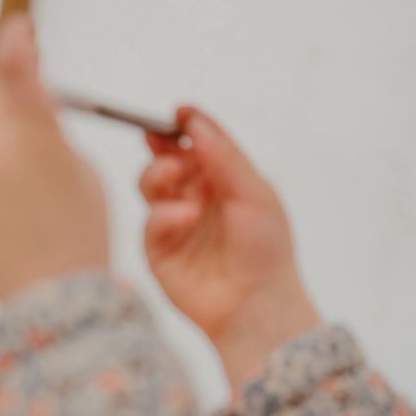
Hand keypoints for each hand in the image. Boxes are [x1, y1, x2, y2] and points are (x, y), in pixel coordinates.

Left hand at [0, 15, 109, 299]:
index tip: (18, 26)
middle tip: (31, 78)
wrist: (52, 300)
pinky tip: (17, 190)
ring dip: (4, 134)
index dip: (16, 46)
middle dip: (13, 94)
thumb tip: (36, 106)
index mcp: (32, 139)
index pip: (15, 74)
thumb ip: (52, 132)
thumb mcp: (80, 172)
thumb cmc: (82, 235)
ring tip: (33, 160)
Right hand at [140, 106, 320, 390]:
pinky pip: (151, 220)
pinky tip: (186, 216)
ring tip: (176, 176)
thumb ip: (223, 155)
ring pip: (149, 182)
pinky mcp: (158, 249)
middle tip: (160, 138)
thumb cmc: (265, 249)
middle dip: (161, 144)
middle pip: (166, 157)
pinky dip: (166, 213)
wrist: (256, 304)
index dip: (186, 124)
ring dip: (159, 173)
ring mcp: (175, 222)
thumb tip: (193, 120)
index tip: (178, 111)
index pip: (199, 143)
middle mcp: (196, 197)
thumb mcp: (254, 192)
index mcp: (224, 180)